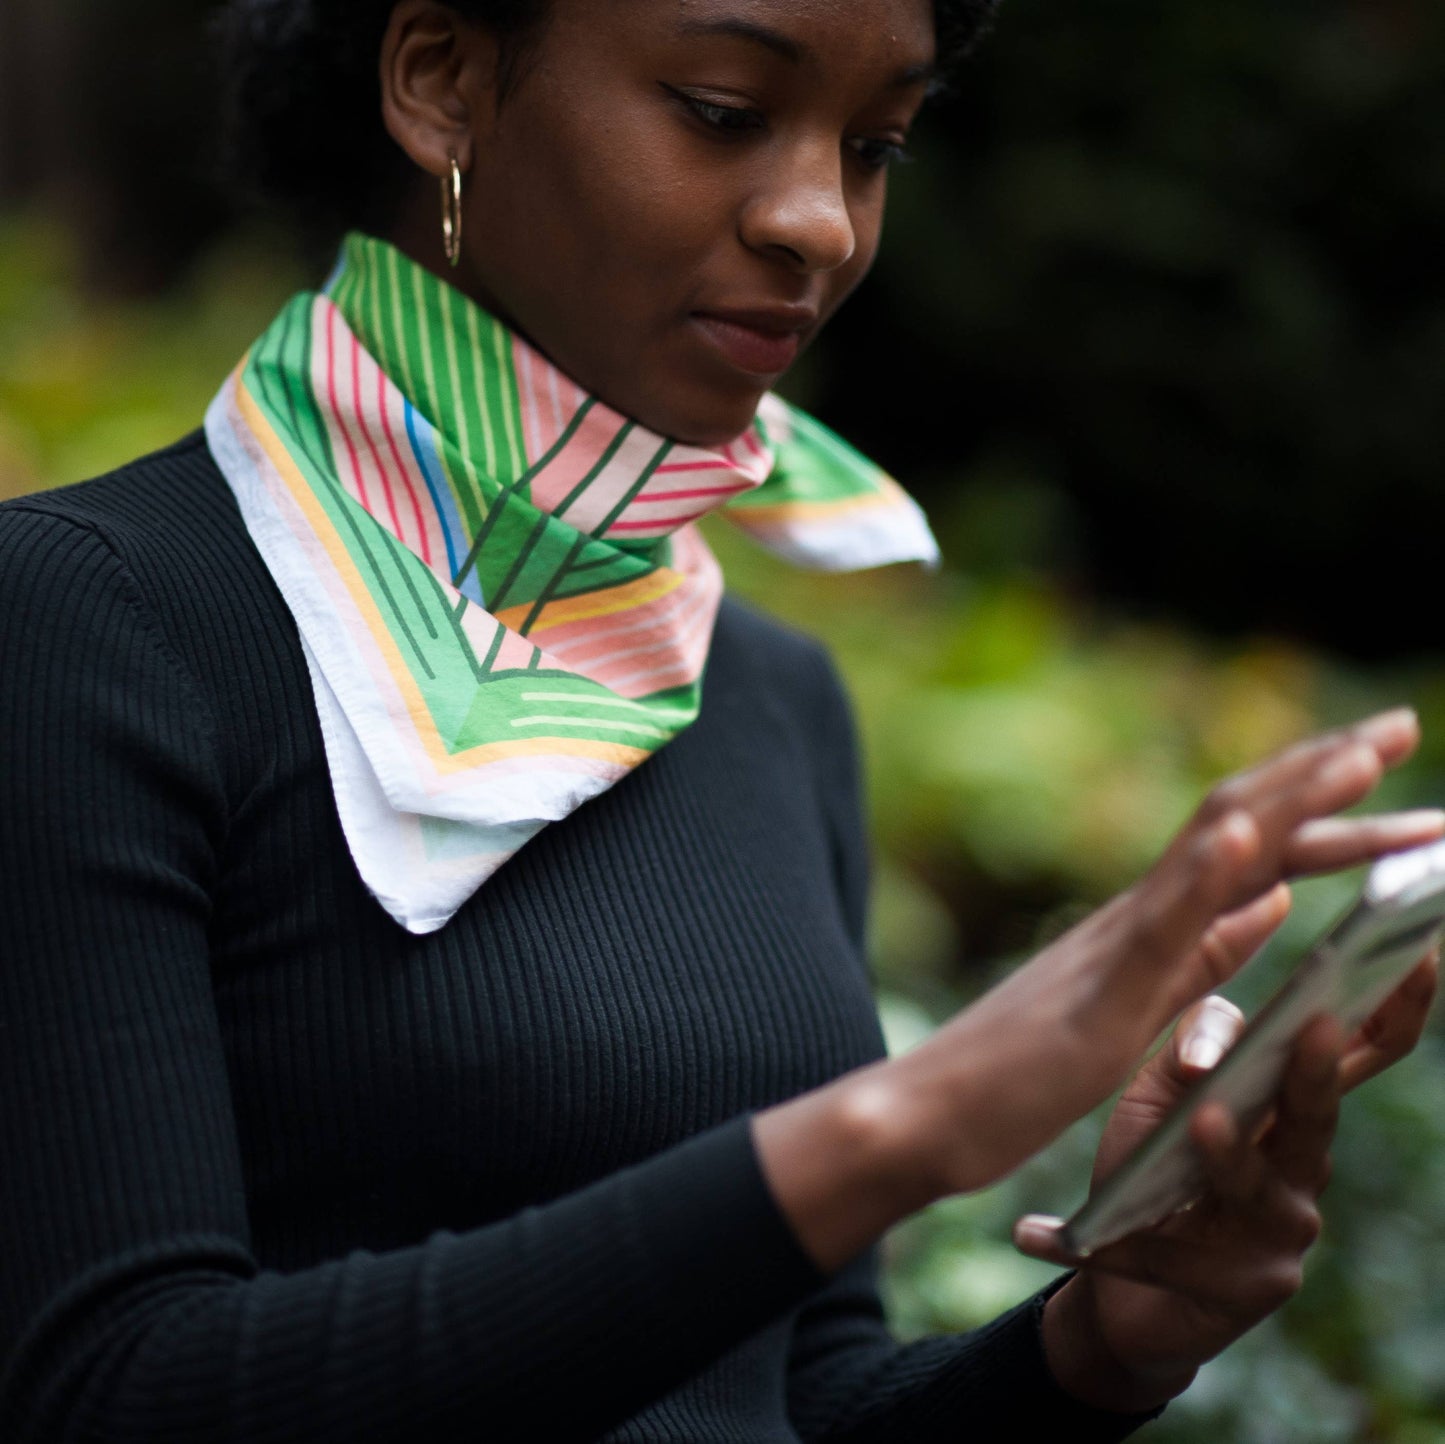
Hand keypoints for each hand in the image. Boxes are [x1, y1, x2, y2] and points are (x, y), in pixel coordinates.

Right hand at [890, 707, 1439, 1199]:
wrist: (930, 1110)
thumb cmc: (1023, 1070)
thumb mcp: (1143, 1003)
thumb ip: (1204, 950)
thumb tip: (1275, 899)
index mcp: (1155, 925)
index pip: (1251, 843)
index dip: (1323, 799)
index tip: (1385, 757)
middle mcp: (1137, 915)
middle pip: (1243, 823)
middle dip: (1327, 773)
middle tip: (1403, 723)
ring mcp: (1116, 948)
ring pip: (1210, 855)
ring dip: (1291, 800)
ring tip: (1364, 755)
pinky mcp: (1098, 998)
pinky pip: (1157, 930)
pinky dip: (1204, 876)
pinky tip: (1246, 839)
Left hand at [1018, 954, 1438, 1413]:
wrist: (1119, 1283)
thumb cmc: (1150, 1170)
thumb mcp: (1161, 1096)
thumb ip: (1192, 1053)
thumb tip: (1217, 1035)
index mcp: (1289, 1107)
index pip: (1355, 1051)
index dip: (1393, 1006)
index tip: (1414, 952)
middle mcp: (1303, 1166)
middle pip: (1318, 1111)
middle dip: (1316, 1068)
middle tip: (1316, 1024)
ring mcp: (1282, 1229)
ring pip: (1251, 1180)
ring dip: (1226, 1151)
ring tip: (1205, 1121)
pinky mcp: (1244, 1286)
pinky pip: (1173, 1252)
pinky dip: (1118, 1244)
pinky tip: (1049, 1235)